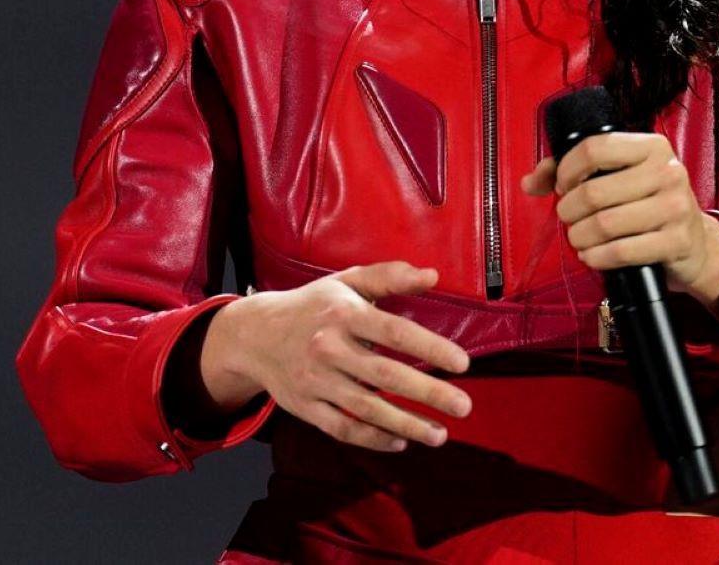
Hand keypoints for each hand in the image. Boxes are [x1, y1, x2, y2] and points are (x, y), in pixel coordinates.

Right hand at [200, 261, 471, 451]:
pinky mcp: (305, 407)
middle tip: (464, 406)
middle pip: (385, 374)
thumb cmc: (313, 305)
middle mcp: (329, 348)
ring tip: (440, 434)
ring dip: (406, 424)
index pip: (394, 332)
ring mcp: (316, 380)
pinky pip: (342, 428)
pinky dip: (372, 438)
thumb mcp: (347, 282)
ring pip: (366, 408)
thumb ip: (390, 277)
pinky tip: (400, 442)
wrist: (255, 335)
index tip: (462, 363)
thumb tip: (433, 276)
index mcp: (344, 314)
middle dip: (428, 393)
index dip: (430, 348)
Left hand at [521, 132, 718, 309]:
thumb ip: (571, 171)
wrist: (695, 244)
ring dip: (580, 236)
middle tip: (569, 218)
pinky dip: (597, 257)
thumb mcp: (619, 177)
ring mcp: (675, 207)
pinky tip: (592, 256)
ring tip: (579, 238)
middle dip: (569, 210)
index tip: (563, 186)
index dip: (567, 170)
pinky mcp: (676, 241)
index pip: (594, 148)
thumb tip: (530, 182)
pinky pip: (621, 252)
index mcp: (652, 147)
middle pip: (594, 191)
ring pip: (605, 224)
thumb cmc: (648, 204)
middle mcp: (667, 172)